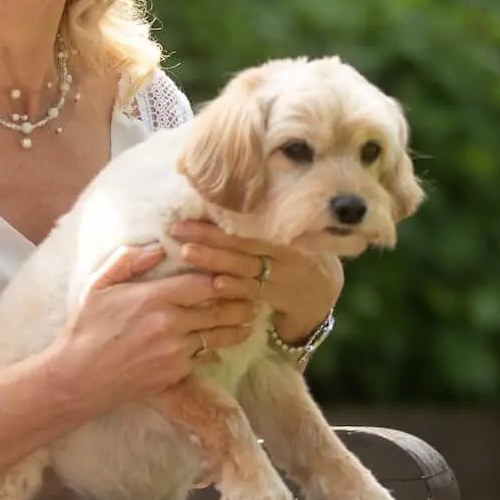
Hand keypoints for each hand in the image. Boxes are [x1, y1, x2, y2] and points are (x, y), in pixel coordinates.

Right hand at [51, 242, 259, 407]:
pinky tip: (222, 343)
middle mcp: (170, 324)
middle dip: (240, 301)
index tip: (232, 272)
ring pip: (218, 335)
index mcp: (153, 298)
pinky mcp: (176, 373)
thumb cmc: (87, 328)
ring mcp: (175, 351)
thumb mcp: (98, 286)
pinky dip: (215, 349)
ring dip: (237, 326)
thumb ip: (127, 261)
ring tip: (249, 319)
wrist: (80, 377)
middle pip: (219, 309)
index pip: (203, 282)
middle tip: (254, 295)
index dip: (222, 276)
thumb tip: (158, 248)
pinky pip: (204, 356)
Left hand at [170, 220, 342, 341]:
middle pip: (241, 243)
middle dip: (208, 237)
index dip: (218, 221)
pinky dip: (234, 289)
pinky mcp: (276, 297)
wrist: (322, 292)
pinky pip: (252, 293)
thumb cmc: (294, 256)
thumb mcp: (285, 236)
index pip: (247, 225)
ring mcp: (280, 276)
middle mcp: (282, 252)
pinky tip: (215, 285)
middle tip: (178, 230)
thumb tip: (216, 202)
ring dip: (215, 261)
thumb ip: (259, 224)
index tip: (189, 214)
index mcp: (282, 232)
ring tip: (188, 253)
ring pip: (243, 267)